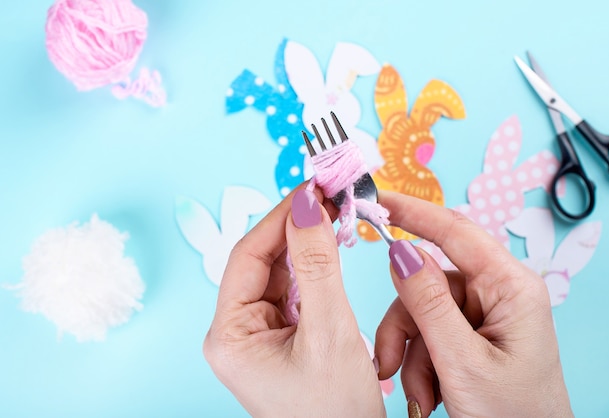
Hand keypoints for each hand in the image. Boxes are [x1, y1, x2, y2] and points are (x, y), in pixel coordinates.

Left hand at [203, 188, 385, 416]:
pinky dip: (315, 267)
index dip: (281, 218)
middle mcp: (236, 331)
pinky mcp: (281, 335)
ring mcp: (258, 333)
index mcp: (229, 335)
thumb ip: (318, 265)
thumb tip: (308, 205)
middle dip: (297, 227)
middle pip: (263, 261)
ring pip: (280, 272)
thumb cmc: (335, 412)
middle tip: (330, 195)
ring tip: (336, 215)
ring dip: (308, 244)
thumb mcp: (329, 332)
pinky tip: (332, 248)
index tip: (313, 187)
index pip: (248, 257)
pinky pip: (294, 289)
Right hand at [375, 191, 572, 417]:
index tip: (376, 200)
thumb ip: (428, 303)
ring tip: (419, 394)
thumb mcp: (462, 362)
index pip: (456, 232)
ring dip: (410, 353)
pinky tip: (429, 394)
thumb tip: (399, 251)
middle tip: (389, 364)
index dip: (413, 212)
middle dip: (404, 326)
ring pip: (420, 310)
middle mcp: (497, 293)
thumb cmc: (512, 416)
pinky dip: (419, 363)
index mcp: (511, 288)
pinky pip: (427, 332)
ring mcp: (483, 314)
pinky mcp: (470, 333)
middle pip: (426, 282)